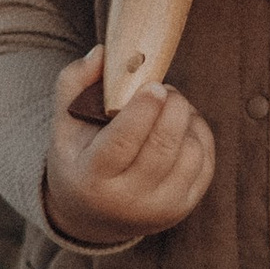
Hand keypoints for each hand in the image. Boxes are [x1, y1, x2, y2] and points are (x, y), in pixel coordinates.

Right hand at [43, 48, 215, 248]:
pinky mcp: (183, 208)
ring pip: (190, 154)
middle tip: (163, 89)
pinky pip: (204, 163)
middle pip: (163, 147)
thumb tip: (102, 53)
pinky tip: (181, 124)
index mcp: (92, 178)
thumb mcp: (64, 123)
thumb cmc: (79, 157)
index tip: (155, 86)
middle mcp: (127, 200)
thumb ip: (74, 82)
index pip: (122, 144)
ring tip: (169, 107)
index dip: (142, 112)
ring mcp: (159, 209)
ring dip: (186, 119)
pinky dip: (198, 135)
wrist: (92, 215)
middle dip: (172, 108)